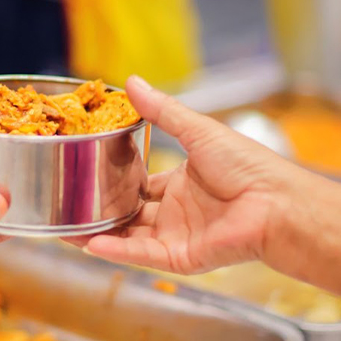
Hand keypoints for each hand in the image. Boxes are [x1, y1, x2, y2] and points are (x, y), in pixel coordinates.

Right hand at [75, 76, 312, 274]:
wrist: (275, 202)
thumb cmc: (248, 165)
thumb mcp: (198, 131)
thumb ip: (162, 112)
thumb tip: (132, 82)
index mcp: (181, 182)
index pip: (139, 184)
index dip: (113, 182)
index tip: (85, 173)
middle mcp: (177, 211)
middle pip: (128, 214)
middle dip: (98, 212)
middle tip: (66, 205)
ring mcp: (177, 236)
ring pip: (128, 238)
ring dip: (97, 235)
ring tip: (65, 228)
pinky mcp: (180, 258)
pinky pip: (142, 255)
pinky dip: (116, 251)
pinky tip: (90, 244)